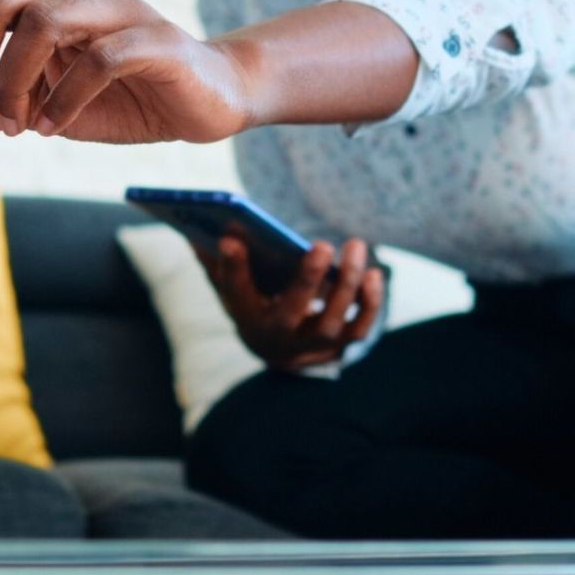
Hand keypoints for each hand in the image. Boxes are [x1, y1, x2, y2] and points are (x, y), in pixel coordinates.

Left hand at [0, 0, 251, 143]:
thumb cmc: (122, 98)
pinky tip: (53, 126)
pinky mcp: (154, 41)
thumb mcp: (36, 108)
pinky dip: (64, 99)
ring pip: (42, 21)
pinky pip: (98, 60)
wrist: (208, 99)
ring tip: (16, 124)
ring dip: (14, 82)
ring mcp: (117, 9)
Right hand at [200, 236, 385, 370]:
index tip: (231, 238)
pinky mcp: (340, 346)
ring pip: (332, 323)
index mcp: (245, 317)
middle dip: (306, 280)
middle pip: (292, 313)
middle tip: (321, 245)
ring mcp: (310, 346)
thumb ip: (218, 259)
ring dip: (346, 285)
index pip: (235, 294)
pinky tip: (373, 273)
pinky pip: (359, 328)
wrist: (280, 347)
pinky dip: (370, 303)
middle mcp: (277, 338)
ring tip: (355, 245)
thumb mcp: (232, 283)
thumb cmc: (255, 301)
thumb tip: (202, 227)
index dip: (232, 268)